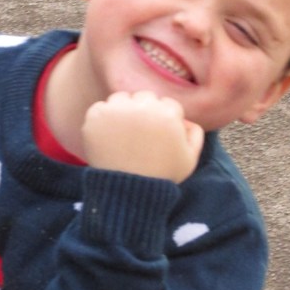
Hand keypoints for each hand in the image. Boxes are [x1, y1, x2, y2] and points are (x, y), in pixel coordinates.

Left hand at [81, 91, 203, 182]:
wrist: (127, 192)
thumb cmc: (160, 176)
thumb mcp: (189, 159)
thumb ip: (195, 134)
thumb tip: (184, 119)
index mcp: (167, 114)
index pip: (167, 104)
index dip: (165, 121)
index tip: (158, 136)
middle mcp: (142, 107)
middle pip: (145, 97)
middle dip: (145, 112)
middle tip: (140, 135)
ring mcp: (117, 110)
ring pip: (122, 99)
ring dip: (123, 111)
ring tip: (124, 136)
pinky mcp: (95, 116)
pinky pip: (100, 108)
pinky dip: (103, 120)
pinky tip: (109, 138)